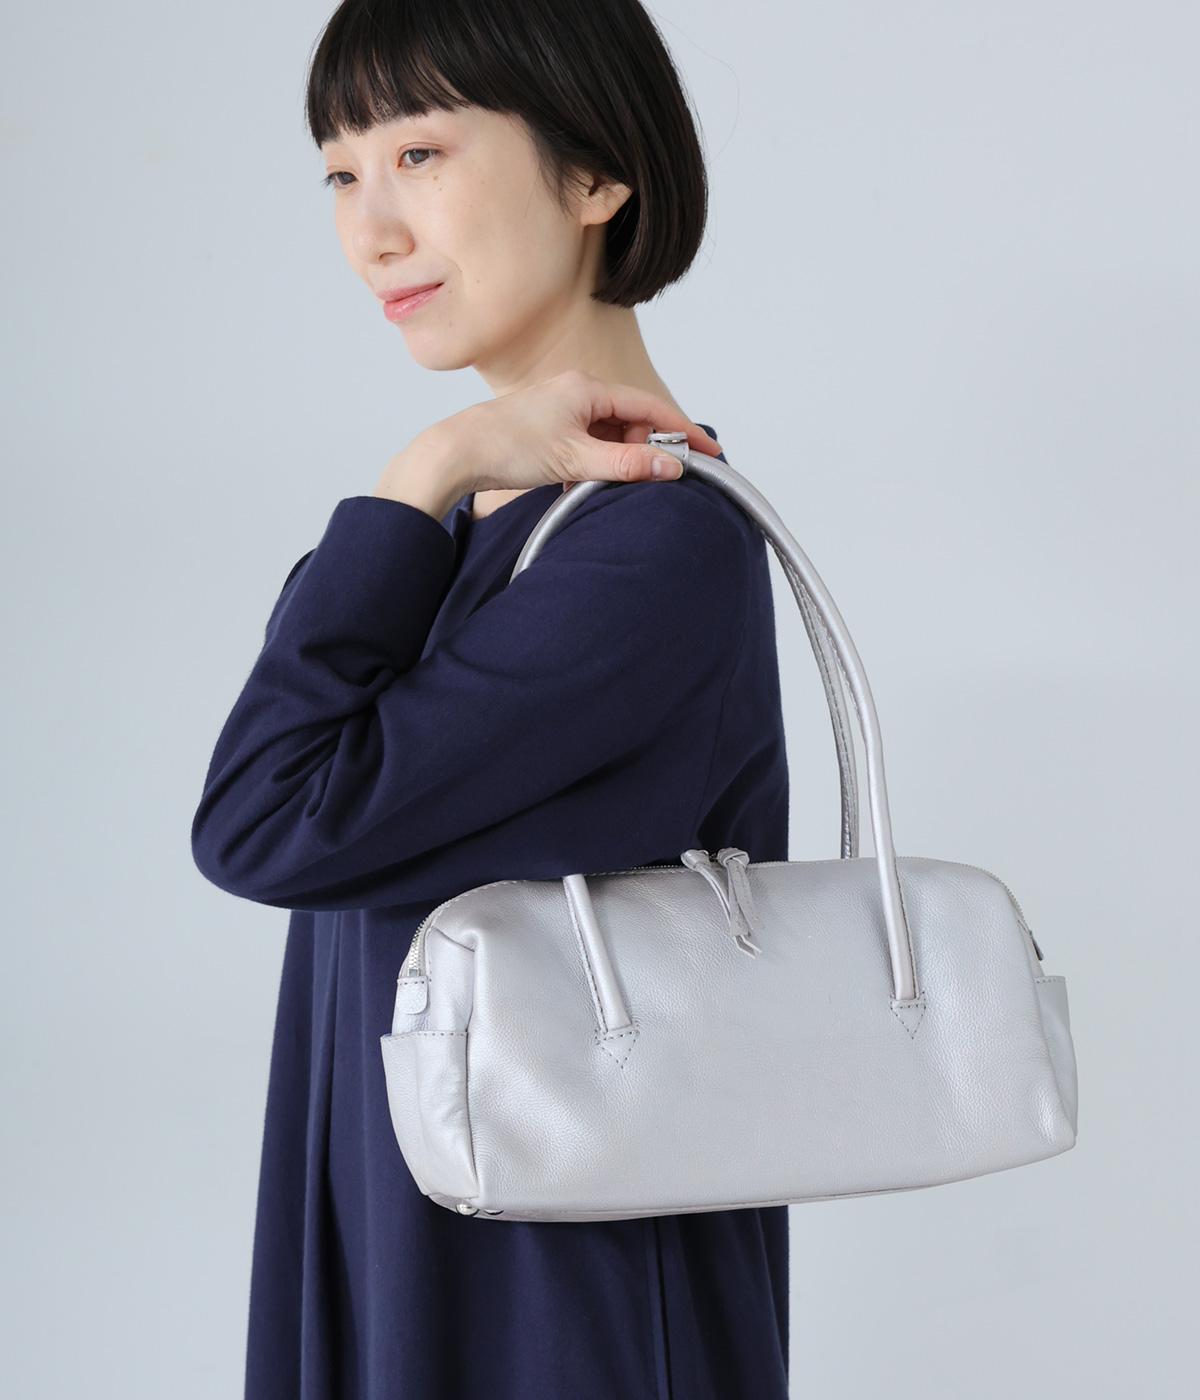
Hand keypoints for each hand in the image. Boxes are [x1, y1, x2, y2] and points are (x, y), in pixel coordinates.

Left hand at [443, 370, 720, 494]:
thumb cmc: (508, 447)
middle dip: (644, 449)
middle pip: (632, 421)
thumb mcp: (576, 459)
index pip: (651, 407)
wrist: (456, 454)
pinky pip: (588, 444)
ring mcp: (561, 409)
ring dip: (616, 460)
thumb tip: (672, 466)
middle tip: (648, 479)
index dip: (683, 431)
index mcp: (587, 388)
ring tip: (602, 485)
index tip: (709, 452)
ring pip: (609, 435)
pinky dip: (594, 464)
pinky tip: (580, 484)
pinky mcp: (549, 428)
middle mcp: (576, 392)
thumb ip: (627, 462)